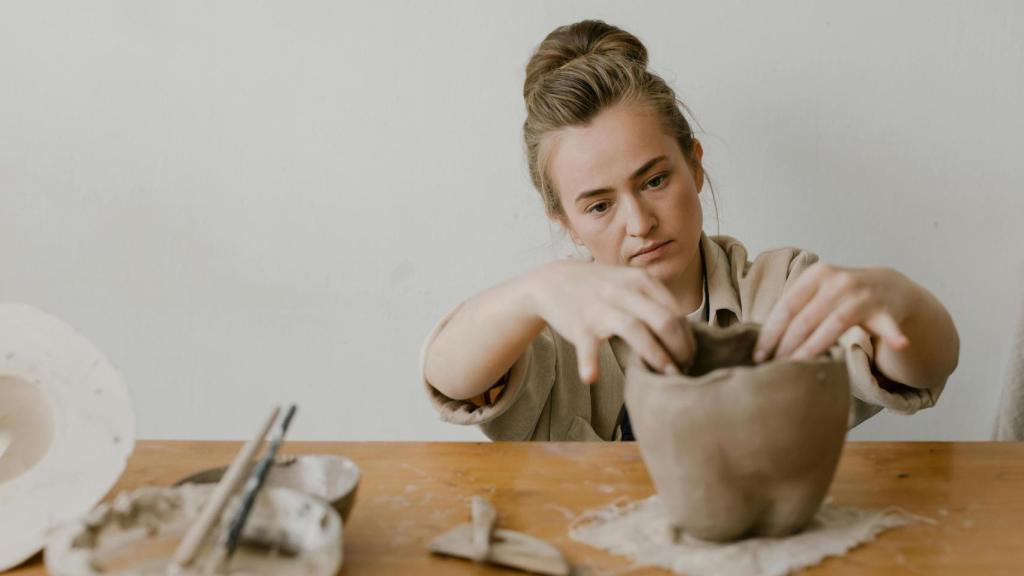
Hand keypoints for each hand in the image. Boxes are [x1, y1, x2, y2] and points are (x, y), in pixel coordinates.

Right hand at [528, 260, 695, 383]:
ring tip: (666, 377)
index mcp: (642, 281)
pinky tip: (591, 377)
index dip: (689, 339)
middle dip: (681, 349)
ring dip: (656, 356)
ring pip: (636, 330)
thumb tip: (688, 332)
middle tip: (684, 370)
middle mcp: (624, 291)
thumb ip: (656, 302)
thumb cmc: (599, 288)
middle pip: (665, 321)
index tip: (690, 358)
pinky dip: (589, 361)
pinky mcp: (580, 324)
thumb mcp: (630, 283)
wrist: (552, 281)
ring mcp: (601, 307)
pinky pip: (587, 345)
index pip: (677, 312)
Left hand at [754, 263, 911, 361]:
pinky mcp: (885, 311)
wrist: (889, 285)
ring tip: (797, 368)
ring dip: (813, 349)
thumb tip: (761, 340)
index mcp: (816, 275)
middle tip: (773, 367)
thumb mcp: (818, 291)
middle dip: (786, 346)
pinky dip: (893, 335)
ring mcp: (863, 295)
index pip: (787, 307)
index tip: (759, 354)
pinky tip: (899, 345)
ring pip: (833, 326)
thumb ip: (796, 308)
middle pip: (805, 320)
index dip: (771, 332)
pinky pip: (888, 326)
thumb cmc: (842, 294)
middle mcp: (839, 282)